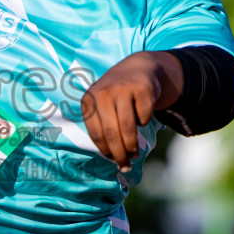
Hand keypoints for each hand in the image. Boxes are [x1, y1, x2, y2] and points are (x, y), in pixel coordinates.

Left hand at [80, 51, 182, 172]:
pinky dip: (144, 122)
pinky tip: (142, 117)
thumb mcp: (103, 106)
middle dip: (120, 154)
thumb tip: (114, 159)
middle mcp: (103, 93)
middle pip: (111, 133)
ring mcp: (122, 89)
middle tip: (126, 165)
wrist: (137, 68)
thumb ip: (104, 127)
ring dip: (132, 145)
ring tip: (135, 153)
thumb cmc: (117, 96)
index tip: (114, 162)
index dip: (106, 151)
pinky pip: (144, 117)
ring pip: (127, 128)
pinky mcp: (142, 89)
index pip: (96, 134)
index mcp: (89, 100)